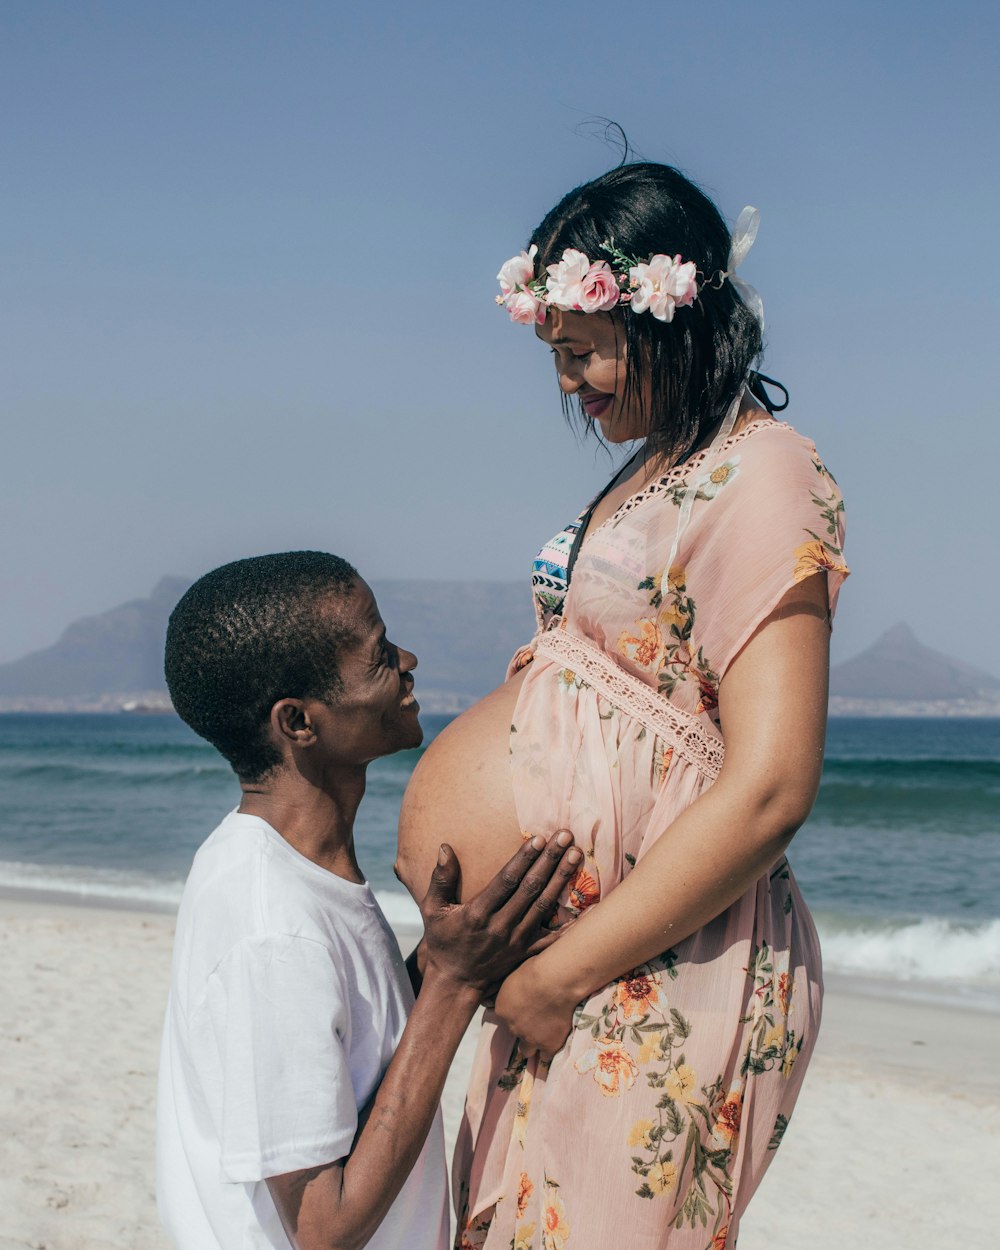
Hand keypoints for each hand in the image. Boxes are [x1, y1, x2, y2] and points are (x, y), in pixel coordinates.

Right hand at [419, 833, 580, 998]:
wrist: (455, 983)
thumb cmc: (443, 941)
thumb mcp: (433, 910)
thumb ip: (440, 879)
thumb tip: (445, 847)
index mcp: (478, 913)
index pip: (506, 881)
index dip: (524, 859)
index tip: (539, 838)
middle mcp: (501, 926)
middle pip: (531, 888)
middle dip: (550, 860)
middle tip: (565, 836)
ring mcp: (517, 940)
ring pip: (544, 905)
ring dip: (561, 878)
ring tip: (575, 855)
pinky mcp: (526, 952)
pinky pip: (553, 938)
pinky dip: (571, 923)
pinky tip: (588, 904)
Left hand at [494, 958, 577, 1059]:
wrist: (556, 981)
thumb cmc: (537, 970)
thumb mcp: (515, 976)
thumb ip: (512, 991)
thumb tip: (515, 992)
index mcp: (502, 1009)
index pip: (505, 1017)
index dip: (516, 1014)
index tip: (526, 1008)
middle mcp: (512, 1026)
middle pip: (515, 1034)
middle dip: (523, 1029)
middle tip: (536, 1021)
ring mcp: (530, 1038)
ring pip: (527, 1050)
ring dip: (534, 1044)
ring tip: (545, 1036)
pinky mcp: (549, 1046)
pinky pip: (546, 1056)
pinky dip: (550, 1049)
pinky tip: (557, 1041)